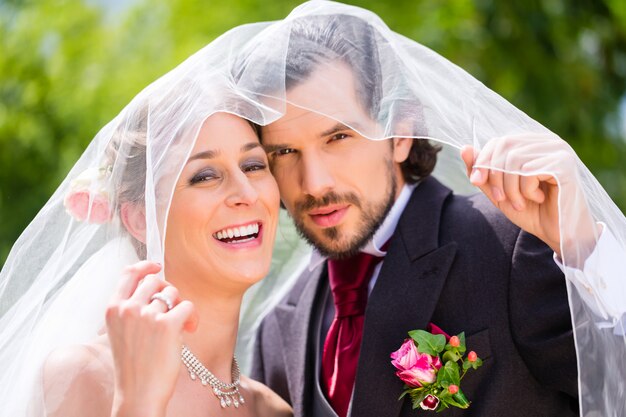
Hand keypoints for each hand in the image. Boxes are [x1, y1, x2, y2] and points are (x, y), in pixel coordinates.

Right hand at [106, 261, 197, 416]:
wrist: (138, 394)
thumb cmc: (133, 365)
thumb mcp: (120, 331)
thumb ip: (130, 307)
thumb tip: (153, 284)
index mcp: (112, 308)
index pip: (128, 273)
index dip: (146, 265)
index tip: (157, 266)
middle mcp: (128, 308)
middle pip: (155, 281)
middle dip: (168, 292)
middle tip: (173, 310)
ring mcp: (147, 316)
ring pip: (173, 292)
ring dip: (181, 306)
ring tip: (182, 325)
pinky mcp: (168, 325)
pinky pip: (188, 306)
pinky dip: (193, 317)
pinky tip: (190, 329)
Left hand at [460, 134, 596, 261]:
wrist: (558, 234)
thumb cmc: (531, 212)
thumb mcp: (498, 192)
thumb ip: (482, 172)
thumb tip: (464, 148)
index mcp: (531, 144)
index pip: (498, 142)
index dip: (482, 161)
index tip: (476, 182)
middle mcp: (546, 142)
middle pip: (504, 146)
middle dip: (494, 176)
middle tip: (500, 198)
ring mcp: (558, 150)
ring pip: (514, 160)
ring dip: (510, 188)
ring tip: (520, 203)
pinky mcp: (564, 163)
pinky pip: (529, 171)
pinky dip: (526, 190)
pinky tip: (539, 199)